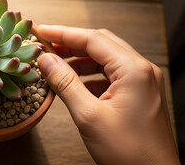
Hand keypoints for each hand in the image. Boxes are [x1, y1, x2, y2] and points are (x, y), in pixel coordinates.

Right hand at [37, 25, 178, 163]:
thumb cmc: (129, 153)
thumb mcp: (88, 116)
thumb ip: (65, 83)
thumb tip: (46, 59)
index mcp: (134, 70)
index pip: (93, 39)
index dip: (63, 33)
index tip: (41, 30)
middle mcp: (142, 70)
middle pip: (101, 44)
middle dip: (71, 43)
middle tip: (46, 45)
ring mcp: (143, 82)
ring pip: (106, 59)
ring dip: (80, 60)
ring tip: (55, 65)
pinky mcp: (140, 94)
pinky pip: (112, 75)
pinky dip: (91, 75)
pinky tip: (74, 83)